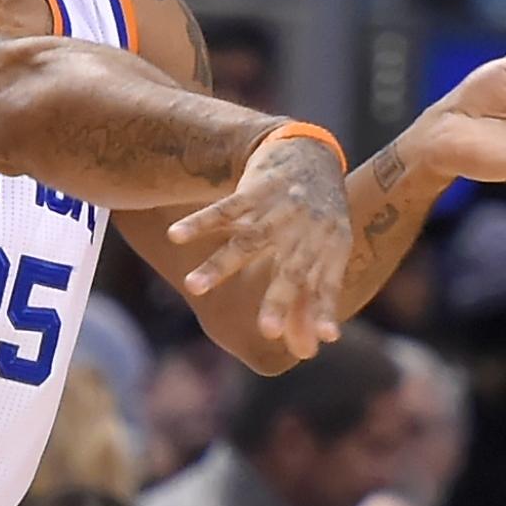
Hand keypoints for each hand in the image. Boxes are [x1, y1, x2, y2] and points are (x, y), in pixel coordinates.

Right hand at [166, 132, 351, 361]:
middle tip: (266, 331)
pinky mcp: (254, 191)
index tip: (310, 348)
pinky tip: (175, 236)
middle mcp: (304, 232)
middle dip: (279, 301)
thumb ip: (316, 301)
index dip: (319, 313)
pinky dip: (199, 222)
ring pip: (247, 243)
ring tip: (192, 287)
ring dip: (219, 265)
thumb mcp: (330, 253)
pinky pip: (223, 210)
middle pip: (289, 271)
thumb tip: (310, 351)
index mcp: (326, 250)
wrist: (310, 154)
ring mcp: (278, 211)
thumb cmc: (321, 216)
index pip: (322, 287)